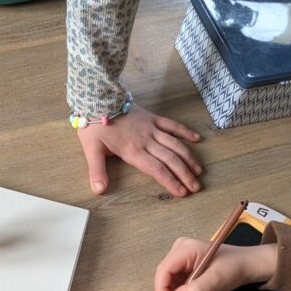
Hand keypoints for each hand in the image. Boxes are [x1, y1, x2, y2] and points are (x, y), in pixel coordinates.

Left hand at [77, 104, 201, 196]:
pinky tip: (196, 139)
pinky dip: (185, 131)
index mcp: (133, 151)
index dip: (171, 181)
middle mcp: (146, 141)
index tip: (182, 192)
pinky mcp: (152, 117)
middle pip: (170, 160)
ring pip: (175, 144)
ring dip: (188, 158)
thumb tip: (99, 190)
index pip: (156, 170)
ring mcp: (151, 128)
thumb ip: (97, 171)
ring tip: (198, 171)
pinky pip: (172, 125)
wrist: (98, 98)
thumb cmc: (94, 125)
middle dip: (184, 174)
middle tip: (196, 186)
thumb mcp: (92, 150)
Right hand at [154, 238, 277, 290]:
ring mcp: (183, 261)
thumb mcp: (217, 279)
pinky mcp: (187, 270)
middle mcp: (180, 252)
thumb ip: (197, 289)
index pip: (164, 269)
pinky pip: (181, 287)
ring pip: (173, 286)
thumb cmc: (235, 266)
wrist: (248, 265)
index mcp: (185, 248)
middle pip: (167, 278)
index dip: (162, 289)